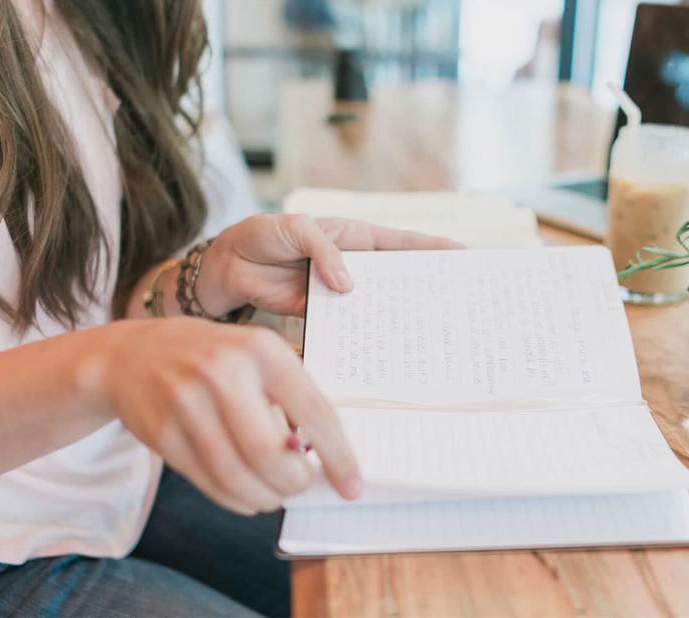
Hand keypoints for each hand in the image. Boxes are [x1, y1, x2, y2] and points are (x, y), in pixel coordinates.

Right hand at [88, 318, 360, 514]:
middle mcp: (223, 372)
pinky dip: (236, 499)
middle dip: (295, 483)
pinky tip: (246, 495)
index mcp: (261, 349)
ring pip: (239, 477)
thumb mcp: (256, 356)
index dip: (339, 457)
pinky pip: (210, 483)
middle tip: (300, 484)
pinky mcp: (162, 433)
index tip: (352, 485)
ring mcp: (187, 403)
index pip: (314, 412)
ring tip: (274, 493)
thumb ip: (289, 398)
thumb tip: (324, 456)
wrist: (133, 355)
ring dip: (266, 497)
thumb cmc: (213, 359)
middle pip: (272, 454)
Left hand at [197, 214, 462, 316]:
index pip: (400, 242)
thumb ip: (324, 252)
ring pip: (373, 305)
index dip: (431, 248)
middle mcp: (351, 265)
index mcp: (353, 237)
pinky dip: (361, 336)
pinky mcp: (320, 315)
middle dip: (422, 289)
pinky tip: (378, 349)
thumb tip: (350, 286)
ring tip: (424, 332)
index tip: (461, 254)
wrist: (227, 267)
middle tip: (453, 302)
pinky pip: (347, 326)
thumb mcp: (295, 230)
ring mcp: (337, 292)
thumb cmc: (262, 236)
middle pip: (395, 278)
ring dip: (393, 317)